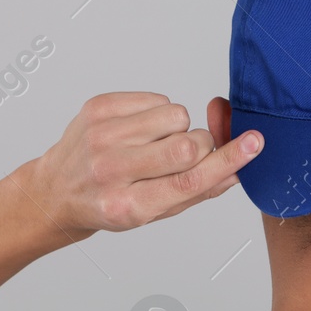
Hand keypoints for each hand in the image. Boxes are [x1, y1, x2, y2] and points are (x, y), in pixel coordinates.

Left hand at [29, 92, 260, 233]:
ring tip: (154, 143)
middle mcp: (110, 170)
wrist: (56, 190)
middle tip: (186, 154)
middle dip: (201, 146)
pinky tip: (138, 130)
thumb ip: (198, 191)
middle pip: (186, 146)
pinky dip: (158, 113)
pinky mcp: (97, 108)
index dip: (228, 160)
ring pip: (175, 115)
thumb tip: (237, 167)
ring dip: (177, 128)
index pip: (189, 180)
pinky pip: (156, 98)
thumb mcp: (154, 212)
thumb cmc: (111, 203)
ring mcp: (101, 136)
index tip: (254, 142)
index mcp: (128, 206)